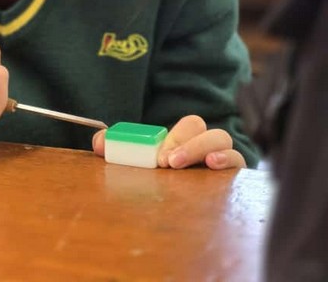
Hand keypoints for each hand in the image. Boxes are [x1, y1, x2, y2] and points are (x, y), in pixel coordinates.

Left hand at [92, 115, 245, 169]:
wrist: (172, 215)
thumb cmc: (158, 178)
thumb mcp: (137, 163)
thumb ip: (117, 149)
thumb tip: (99, 142)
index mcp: (188, 140)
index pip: (191, 125)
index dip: (177, 136)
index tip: (161, 156)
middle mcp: (209, 148)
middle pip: (212, 132)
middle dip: (191, 144)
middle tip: (169, 162)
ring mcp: (223, 164)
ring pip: (227, 145)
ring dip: (210, 150)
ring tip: (192, 164)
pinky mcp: (232, 182)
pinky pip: (240, 169)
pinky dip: (230, 164)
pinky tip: (215, 168)